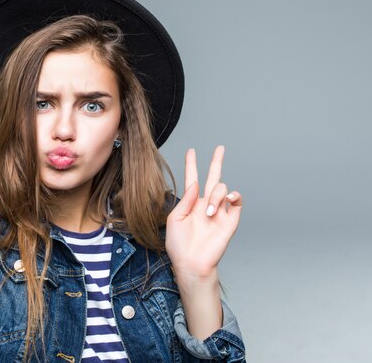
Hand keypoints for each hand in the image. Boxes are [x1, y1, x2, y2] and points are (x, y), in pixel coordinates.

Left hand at [165, 146, 241, 279]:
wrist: (191, 263)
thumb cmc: (179, 245)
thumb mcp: (174, 219)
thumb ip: (185, 200)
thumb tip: (195, 184)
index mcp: (191, 203)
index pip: (193, 179)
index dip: (191, 165)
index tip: (191, 151)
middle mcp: (206, 204)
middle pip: (214, 178)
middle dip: (216, 162)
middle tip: (220, 148)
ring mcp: (219, 212)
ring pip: (222, 189)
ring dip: (215, 197)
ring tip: (208, 213)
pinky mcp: (230, 220)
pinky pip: (237, 202)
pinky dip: (234, 196)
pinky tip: (228, 198)